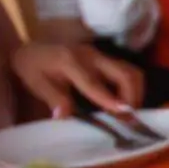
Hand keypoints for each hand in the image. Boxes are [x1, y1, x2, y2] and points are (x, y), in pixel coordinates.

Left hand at [11, 43, 144, 116]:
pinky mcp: (105, 59)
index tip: (124, 113)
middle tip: (130, 119)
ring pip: (130, 71)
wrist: (32, 48)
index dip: (110, 99)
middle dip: (133, 96)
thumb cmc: (33, 68)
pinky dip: (131, 88)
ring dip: (136, 92)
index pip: (93, 83)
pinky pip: (126, 71)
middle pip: (124, 73)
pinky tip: (124, 103)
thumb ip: (53, 98)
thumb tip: (64, 116)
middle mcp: (90, 56)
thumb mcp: (36, 84)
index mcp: (70, 62)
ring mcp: (100, 55)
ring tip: (129, 112)